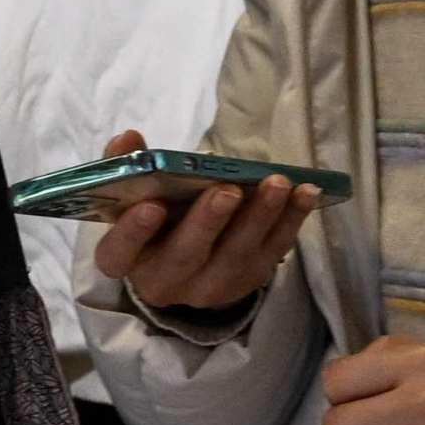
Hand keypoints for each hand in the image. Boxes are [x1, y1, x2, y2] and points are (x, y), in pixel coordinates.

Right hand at [86, 130, 320, 315]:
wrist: (185, 264)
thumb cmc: (154, 221)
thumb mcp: (131, 198)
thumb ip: (126, 166)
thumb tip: (129, 137)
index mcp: (128, 259)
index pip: (119, 253)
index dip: (133, 232)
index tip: (151, 206)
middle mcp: (165, 281)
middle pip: (185, 256)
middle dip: (208, 222)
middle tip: (227, 190)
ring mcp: (210, 286)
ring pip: (234, 255)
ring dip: (258, 217)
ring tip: (275, 183)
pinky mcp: (248, 279)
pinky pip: (273, 251)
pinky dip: (290, 221)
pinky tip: (304, 192)